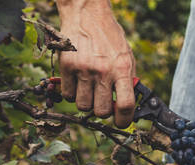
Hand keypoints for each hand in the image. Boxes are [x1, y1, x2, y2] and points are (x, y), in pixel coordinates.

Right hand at [57, 0, 135, 127]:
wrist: (86, 12)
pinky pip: (68, 96)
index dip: (124, 120)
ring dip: (86, 103)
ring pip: (83, 107)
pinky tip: (77, 83)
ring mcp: (84, 69)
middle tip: (102, 101)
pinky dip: (72, 94)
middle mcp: (103, 71)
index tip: (120, 122)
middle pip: (102, 111)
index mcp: (122, 69)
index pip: (126, 106)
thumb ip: (127, 82)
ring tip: (89, 89)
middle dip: (102, 111)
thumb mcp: (126, 57)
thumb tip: (127, 110)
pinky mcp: (67, 66)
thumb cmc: (109, 38)